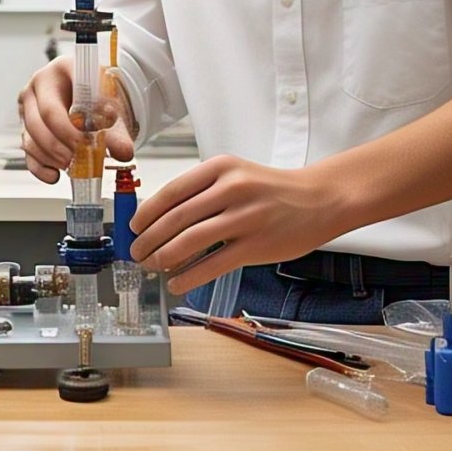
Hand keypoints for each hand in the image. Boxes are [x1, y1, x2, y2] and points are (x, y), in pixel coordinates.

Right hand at [17, 56, 133, 184]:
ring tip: (78, 165)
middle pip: (45, 116)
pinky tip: (56, 175)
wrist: (95, 101)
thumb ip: (117, 130)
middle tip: (86, 156)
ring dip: (56, 156)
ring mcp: (29, 107)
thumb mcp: (112, 108)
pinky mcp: (26, 130)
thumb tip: (122, 152)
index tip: (97, 134)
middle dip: (67, 141)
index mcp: (63, 68)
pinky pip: (28, 153)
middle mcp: (40, 84)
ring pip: (32, 137)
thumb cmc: (100, 98)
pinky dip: (42, 168)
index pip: (67, 91)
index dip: (79, 119)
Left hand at [128, 155, 341, 294]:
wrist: (318, 199)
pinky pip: (213, 264)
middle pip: (176, 218)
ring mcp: (245, 218)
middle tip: (136, 252)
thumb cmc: (270, 189)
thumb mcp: (235, 174)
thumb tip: (160, 218)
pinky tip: (176, 282)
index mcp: (220, 167)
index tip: (133, 227)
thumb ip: (201, 191)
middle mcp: (231, 189)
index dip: (146, 212)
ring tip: (152, 266)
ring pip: (190, 241)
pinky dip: (189, 276)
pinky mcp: (256, 245)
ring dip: (163, 257)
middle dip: (149, 238)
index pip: (171, 191)